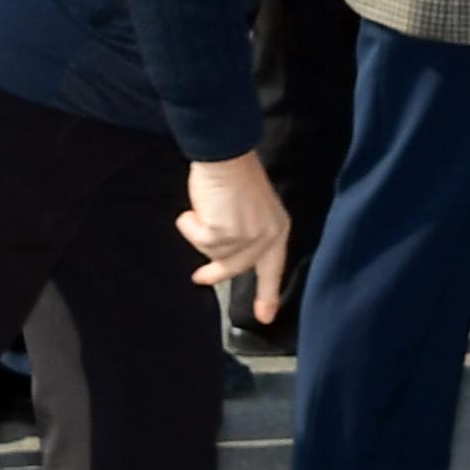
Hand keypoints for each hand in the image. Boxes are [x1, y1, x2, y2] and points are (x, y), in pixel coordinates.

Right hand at [176, 151, 290, 318]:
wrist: (224, 153)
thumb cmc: (233, 175)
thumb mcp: (253, 209)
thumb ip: (247, 234)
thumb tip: (225, 259)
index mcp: (278, 229)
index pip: (274, 268)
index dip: (268, 293)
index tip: (265, 316)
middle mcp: (267, 236)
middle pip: (236, 266)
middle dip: (216, 273)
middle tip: (199, 278)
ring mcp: (247, 237)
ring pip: (214, 254)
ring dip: (200, 233)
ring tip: (198, 210)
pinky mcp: (226, 233)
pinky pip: (200, 241)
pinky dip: (190, 226)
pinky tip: (191, 211)